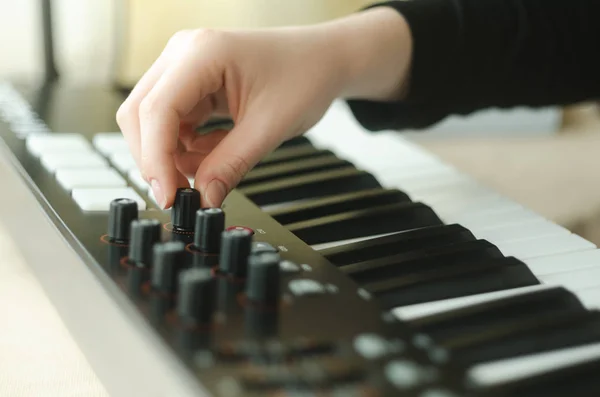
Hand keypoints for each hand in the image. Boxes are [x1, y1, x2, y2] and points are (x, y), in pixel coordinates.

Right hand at [116, 7, 410, 208]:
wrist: (323, 61)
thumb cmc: (304, 77)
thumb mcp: (269, 128)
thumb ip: (231, 165)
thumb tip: (203, 199)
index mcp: (202, 53)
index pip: (157, 110)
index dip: (156, 159)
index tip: (169, 196)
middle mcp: (184, 53)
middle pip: (141, 114)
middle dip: (156, 159)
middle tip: (180, 196)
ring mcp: (185, 67)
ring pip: (153, 121)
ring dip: (173, 155)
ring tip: (210, 171)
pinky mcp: (192, 84)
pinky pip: (174, 122)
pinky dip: (187, 147)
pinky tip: (216, 152)